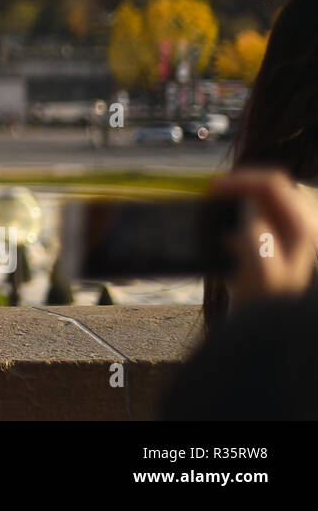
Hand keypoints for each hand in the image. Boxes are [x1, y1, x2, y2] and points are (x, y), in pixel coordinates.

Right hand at [209, 168, 317, 305]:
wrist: (270, 332)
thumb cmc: (265, 304)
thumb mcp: (261, 274)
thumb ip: (255, 241)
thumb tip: (248, 223)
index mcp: (299, 228)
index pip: (272, 183)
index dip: (241, 180)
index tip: (212, 189)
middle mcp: (299, 228)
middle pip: (272, 186)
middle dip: (241, 184)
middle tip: (213, 192)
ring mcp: (289, 237)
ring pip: (266, 200)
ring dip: (240, 197)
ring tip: (217, 205)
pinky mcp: (277, 247)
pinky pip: (259, 216)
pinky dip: (240, 214)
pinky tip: (225, 234)